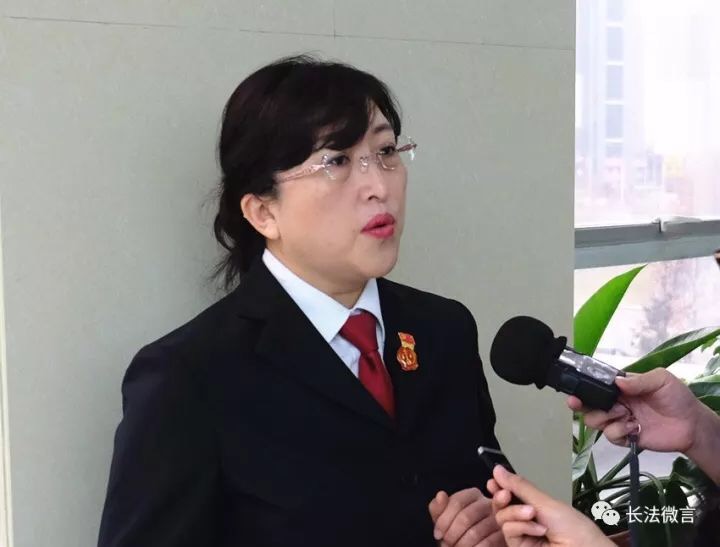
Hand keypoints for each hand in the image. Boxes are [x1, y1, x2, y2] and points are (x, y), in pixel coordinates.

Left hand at [428, 487, 505, 545]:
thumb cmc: (456, 534)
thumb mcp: (444, 521)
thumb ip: (438, 508)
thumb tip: (441, 495)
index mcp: (473, 495)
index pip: (457, 502)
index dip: (443, 521)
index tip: (438, 534)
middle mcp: (488, 503)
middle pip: (466, 517)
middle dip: (451, 534)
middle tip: (447, 543)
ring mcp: (499, 520)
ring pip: (475, 532)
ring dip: (461, 544)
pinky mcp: (505, 536)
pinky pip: (487, 544)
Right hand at [487, 465, 611, 546]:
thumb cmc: (572, 526)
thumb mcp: (544, 501)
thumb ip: (519, 487)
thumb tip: (498, 469)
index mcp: (532, 505)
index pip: (509, 494)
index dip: (499, 487)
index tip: (494, 481)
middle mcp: (524, 519)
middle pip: (499, 506)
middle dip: (501, 497)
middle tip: (506, 494)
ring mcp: (521, 534)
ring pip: (501, 518)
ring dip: (515, 513)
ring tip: (532, 514)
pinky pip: (508, 531)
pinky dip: (521, 527)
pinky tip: (538, 529)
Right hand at [567, 368, 703, 451]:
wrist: (691, 426)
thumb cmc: (677, 398)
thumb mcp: (661, 380)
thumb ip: (639, 380)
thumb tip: (617, 382)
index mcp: (622, 387)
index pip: (597, 385)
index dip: (583, 386)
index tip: (575, 388)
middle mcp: (616, 403)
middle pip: (588, 404)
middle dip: (580, 404)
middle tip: (577, 403)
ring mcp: (619, 420)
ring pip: (595, 421)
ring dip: (605, 418)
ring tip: (625, 415)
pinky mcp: (625, 437)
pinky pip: (610, 436)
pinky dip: (619, 432)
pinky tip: (634, 428)